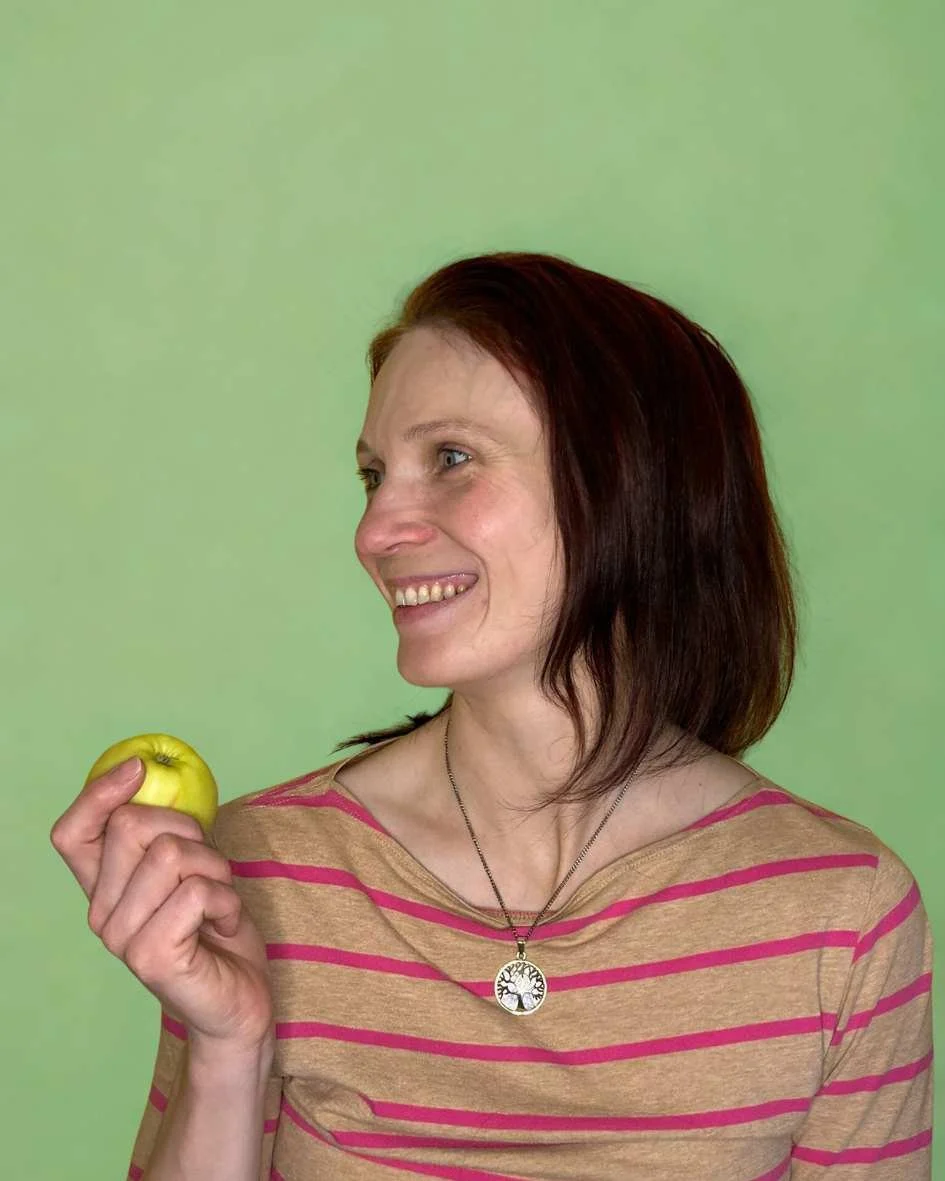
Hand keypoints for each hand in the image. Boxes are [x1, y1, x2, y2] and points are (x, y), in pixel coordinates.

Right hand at [50, 757, 273, 1055]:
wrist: (240, 1004)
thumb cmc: (219, 931)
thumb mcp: (193, 870)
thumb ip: (169, 836)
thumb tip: (153, 775)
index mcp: (105, 890)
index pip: (71, 833)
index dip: (98, 793)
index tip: (138, 768)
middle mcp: (101, 914)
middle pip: (133, 826)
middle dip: (191, 833)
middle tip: (211, 872)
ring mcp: (120, 939)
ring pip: (170, 853)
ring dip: (215, 870)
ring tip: (219, 903)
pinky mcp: (150, 957)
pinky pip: (196, 891)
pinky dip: (227, 901)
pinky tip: (226, 926)